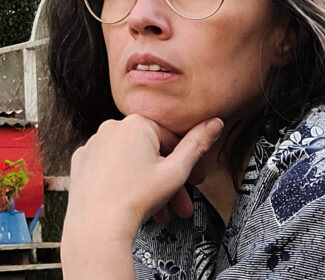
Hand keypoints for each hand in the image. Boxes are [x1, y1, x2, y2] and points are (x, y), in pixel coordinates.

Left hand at [61, 115, 222, 278]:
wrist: (97, 230)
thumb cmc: (135, 200)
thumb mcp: (177, 170)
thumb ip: (198, 144)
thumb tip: (214, 123)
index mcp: (137, 123)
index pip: (171, 138)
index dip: (185, 161)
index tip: (192, 178)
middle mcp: (112, 127)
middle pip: (151, 151)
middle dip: (167, 178)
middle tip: (177, 199)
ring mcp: (94, 144)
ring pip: (131, 159)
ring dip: (147, 181)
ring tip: (157, 208)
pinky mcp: (81, 161)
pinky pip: (110, 165)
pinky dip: (122, 178)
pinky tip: (131, 196)